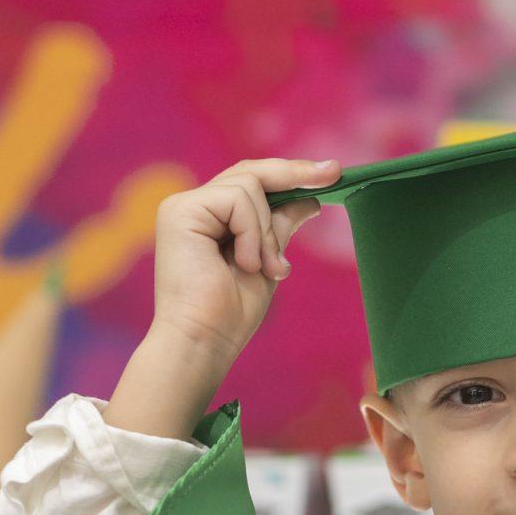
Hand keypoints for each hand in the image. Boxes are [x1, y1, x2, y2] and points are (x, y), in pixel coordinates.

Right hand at [152, 156, 340, 367]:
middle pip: (251, 172)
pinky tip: (243, 263)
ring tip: (260, 268)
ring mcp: (183, 206)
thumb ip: (279, 228)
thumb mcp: (267, 262)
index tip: (333, 173)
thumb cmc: (229, 315)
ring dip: (266, 232)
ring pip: (249, 185)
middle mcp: (192, 206)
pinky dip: (251, 233)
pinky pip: (237, 200)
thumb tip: (310, 198)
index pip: (252, 182)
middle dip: (295, 175)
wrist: (204, 342)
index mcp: (209, 218)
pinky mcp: (180, 211)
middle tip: (334, 174)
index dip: (291, 174)